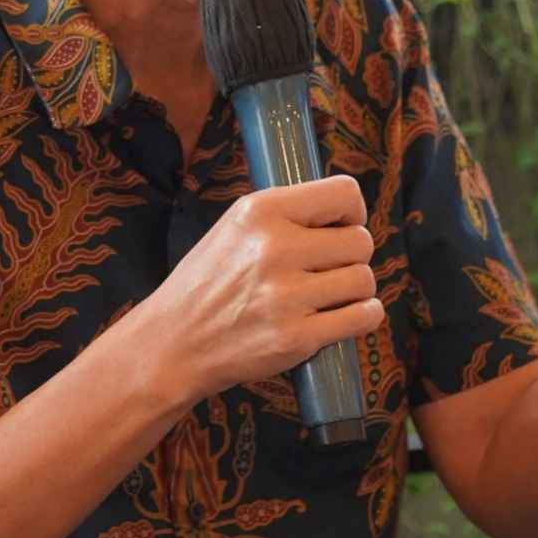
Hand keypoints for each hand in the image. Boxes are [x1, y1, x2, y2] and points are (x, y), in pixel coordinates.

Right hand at [137, 175, 384, 402]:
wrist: (173, 343)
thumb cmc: (208, 283)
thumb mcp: (234, 228)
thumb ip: (285, 215)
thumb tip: (345, 213)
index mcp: (260, 211)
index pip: (344, 193)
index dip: (352, 212)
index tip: (341, 228)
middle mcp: (275, 248)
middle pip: (360, 241)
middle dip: (351, 256)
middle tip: (327, 269)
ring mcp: (286, 295)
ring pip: (364, 280)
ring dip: (354, 290)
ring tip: (326, 295)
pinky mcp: (296, 337)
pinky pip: (363, 316)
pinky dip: (361, 316)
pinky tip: (340, 316)